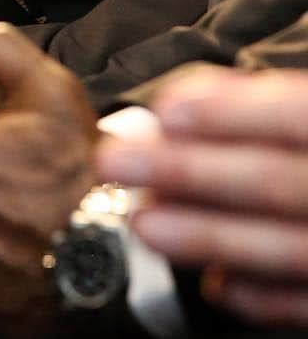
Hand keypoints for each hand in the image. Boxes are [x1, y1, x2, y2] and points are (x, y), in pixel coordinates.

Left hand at [97, 66, 307, 329]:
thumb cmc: (305, 142)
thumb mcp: (299, 107)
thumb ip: (252, 102)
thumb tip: (176, 106)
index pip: (294, 114)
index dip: (231, 113)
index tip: (167, 111)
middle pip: (272, 181)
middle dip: (188, 172)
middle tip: (115, 162)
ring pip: (287, 247)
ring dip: (207, 236)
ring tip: (144, 224)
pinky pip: (304, 302)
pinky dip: (257, 295)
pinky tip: (213, 281)